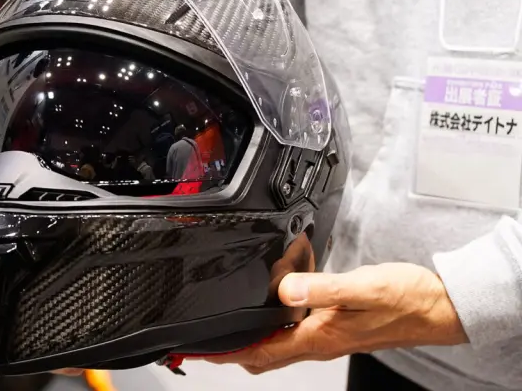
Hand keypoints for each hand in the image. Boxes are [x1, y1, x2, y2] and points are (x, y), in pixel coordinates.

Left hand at [202, 263, 467, 374]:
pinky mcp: (338, 328)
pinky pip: (298, 334)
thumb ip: (321, 288)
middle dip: (236, 351)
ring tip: (234, 326)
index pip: (263, 353)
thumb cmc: (405, 299)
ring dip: (255, 340)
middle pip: (266, 356)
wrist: (438, 308)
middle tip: (212, 341)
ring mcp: (330, 337)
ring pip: (281, 346)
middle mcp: (321, 342)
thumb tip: (284, 289)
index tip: (205, 351)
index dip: (231, 353)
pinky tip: (278, 308)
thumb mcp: (361, 288)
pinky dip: (278, 327)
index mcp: (320, 337)